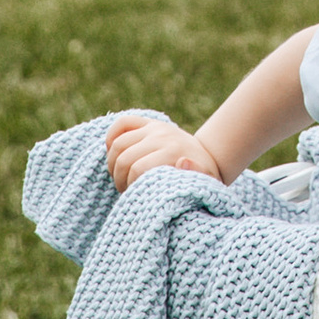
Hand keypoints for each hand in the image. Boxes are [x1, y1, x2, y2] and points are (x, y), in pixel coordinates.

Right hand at [106, 111, 221, 193]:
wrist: (206, 156)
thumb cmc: (200, 177)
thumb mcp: (205, 182)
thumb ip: (196, 175)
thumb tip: (183, 162)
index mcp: (174, 152)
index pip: (137, 169)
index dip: (131, 186)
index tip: (136, 196)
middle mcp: (162, 136)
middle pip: (125, 159)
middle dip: (120, 179)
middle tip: (126, 190)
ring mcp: (154, 128)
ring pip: (119, 144)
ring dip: (113, 164)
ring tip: (121, 177)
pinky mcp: (148, 123)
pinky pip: (122, 123)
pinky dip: (112, 137)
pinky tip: (113, 154)